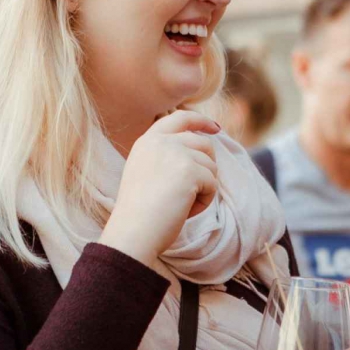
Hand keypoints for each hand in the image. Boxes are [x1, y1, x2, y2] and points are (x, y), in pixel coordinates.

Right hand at [99, 110, 219, 267]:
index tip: (215, 127)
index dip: (200, 120)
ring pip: (210, 165)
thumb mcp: (144, 172)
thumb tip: (200, 151)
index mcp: (147, 141)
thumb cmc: (139, 213)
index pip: (179, 118)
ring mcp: (175, 153)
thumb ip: (165, 157)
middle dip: (207, 167)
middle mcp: (161, 141)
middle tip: (194, 191)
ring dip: (203, 188)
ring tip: (181, 205)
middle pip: (203, 144)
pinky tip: (185, 210)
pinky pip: (213, 183)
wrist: (133, 232)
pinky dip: (205, 201)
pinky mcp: (190, 169)